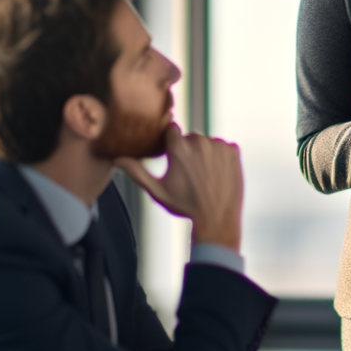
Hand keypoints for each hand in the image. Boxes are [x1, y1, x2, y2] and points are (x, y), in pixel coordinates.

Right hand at [117, 125, 242, 249]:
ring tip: (205, 176)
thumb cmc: (185, 206)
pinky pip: (224, 147)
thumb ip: (137, 172)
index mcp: (178, 148)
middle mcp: (199, 141)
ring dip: (206, 153)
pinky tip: (218, 174)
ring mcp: (219, 145)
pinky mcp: (234, 150)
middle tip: (190, 174)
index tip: (174, 158)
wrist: (217, 219)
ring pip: (208, 142)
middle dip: (189, 150)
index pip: (172, 131)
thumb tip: (116, 159)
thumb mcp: (157, 191)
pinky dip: (221, 156)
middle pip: (190, 137)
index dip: (172, 145)